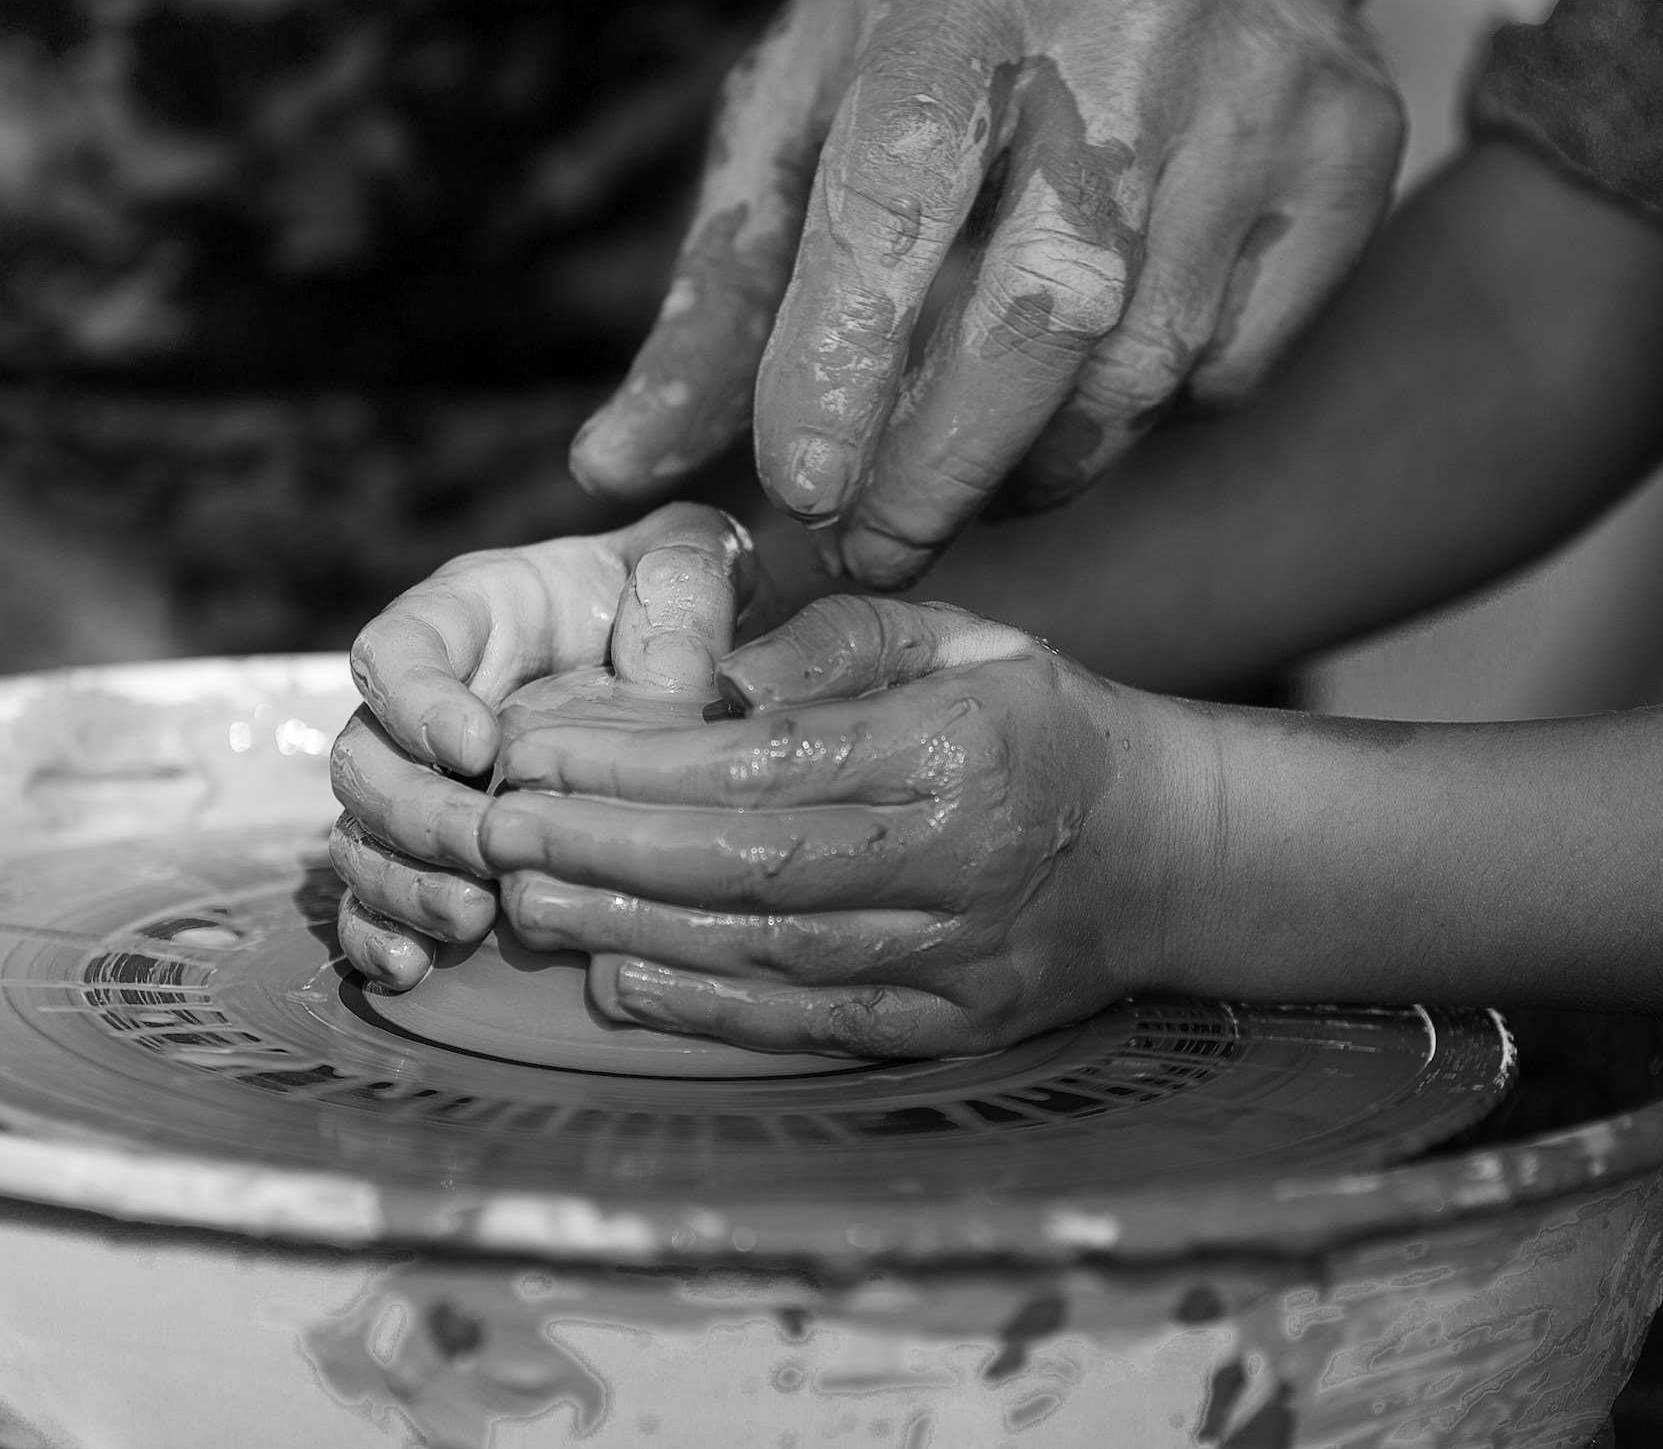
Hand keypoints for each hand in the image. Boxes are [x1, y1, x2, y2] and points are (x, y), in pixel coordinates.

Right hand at [329, 503, 757, 989]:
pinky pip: (374, 900)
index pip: (398, 649)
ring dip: (402, 884)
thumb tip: (675, 672)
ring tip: (470, 918)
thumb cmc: (672, 598)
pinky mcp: (437, 854)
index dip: (416, 701)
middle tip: (488, 846)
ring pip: (361, 836)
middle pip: (364, 758)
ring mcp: (422, 783)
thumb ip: (682, 584)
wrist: (684, 659)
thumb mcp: (691, 561)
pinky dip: (381, 936)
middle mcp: (423, 704)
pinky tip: (414, 969)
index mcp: (468, 616)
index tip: (476, 745)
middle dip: (417, 813)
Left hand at [474, 598, 1197, 1056]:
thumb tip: (713, 679)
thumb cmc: (1039, 720)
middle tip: (496, 831)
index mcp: (956, 743)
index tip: (535, 745)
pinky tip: (618, 983)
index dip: (636, 759)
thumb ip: (836, 643)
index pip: (766, 758)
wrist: (1166, 850)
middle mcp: (957, 858)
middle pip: (747, 862)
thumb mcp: (959, 637)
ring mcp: (957, 956)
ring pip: (765, 951)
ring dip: (629, 931)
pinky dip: (706, 1008)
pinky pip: (809, 1023)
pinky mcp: (951, 1026)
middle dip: (603, 848)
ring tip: (526, 902)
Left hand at [570, 0, 1405, 586]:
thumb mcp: (812, 93)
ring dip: (1037, 467)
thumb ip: (723, 289)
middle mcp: (1130, 34)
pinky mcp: (1354, 152)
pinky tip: (1091, 382)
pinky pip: (1237, 364)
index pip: (897, 196)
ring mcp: (1262, 95)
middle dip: (941, 471)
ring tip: (966, 479)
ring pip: (1144, 368)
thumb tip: (614, 466)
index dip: (844, 359)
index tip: (797, 487)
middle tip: (874, 548)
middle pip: (1040, 316)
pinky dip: (1147, 416)